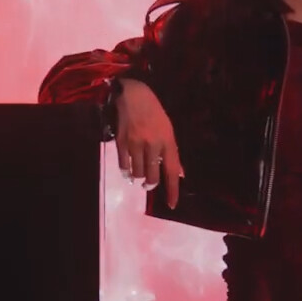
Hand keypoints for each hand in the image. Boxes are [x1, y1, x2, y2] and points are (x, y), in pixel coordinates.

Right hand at [114, 79, 182, 207]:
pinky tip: (127, 172)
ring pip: (137, 173)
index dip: (172, 190)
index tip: (172, 205)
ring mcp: (136, 143)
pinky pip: (123, 165)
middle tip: (149, 185)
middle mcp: (153, 144)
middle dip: (151, 184)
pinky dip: (126, 172)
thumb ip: (173, 153)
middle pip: (152, 176)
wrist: (133, 95)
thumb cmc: (154, 112)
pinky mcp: (121, 142)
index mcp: (168, 140)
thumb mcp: (168, 129)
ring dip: (139, 178)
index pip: (172, 170)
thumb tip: (179, 174)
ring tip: (139, 176)